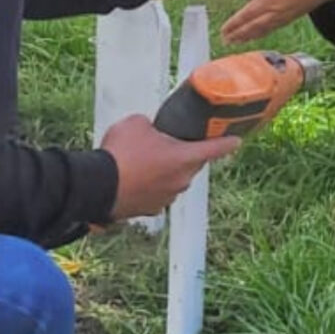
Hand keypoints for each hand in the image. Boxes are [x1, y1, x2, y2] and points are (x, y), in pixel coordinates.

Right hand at [99, 114, 240, 221]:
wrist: (97, 187)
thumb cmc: (121, 153)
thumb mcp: (137, 123)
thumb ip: (152, 125)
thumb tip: (151, 131)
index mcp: (186, 157)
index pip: (216, 148)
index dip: (228, 142)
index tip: (237, 140)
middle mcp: (183, 179)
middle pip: (192, 163)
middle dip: (182, 154)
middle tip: (164, 143)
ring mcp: (168, 197)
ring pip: (174, 179)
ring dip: (164, 171)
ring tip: (141, 161)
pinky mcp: (151, 209)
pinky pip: (157, 193)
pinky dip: (150, 186)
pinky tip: (132, 178)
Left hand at [216, 0, 330, 47]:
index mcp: (270, 0)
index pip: (247, 15)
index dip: (234, 24)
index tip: (222, 30)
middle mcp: (276, 12)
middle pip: (252, 26)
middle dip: (237, 34)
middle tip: (224, 41)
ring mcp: (284, 16)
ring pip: (262, 30)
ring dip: (248, 37)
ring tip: (237, 41)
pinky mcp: (292, 16)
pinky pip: (272, 28)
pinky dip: (262, 34)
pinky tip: (259, 34)